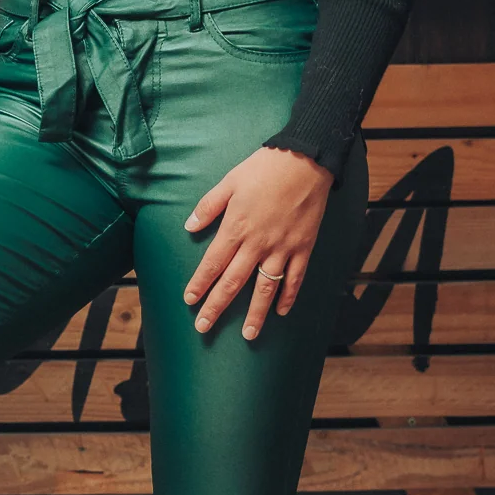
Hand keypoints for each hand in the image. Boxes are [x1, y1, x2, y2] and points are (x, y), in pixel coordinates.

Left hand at [183, 146, 332, 340]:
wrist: (306, 160)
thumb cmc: (264, 168)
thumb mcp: (229, 182)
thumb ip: (208, 207)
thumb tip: (189, 226)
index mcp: (236, 228)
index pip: (212, 264)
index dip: (199, 284)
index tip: (189, 301)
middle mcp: (257, 243)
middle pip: (233, 282)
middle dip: (216, 307)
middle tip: (204, 327)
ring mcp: (282, 248)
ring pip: (265, 288)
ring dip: (255, 313)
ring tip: (248, 335)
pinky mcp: (303, 247)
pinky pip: (295, 278)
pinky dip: (288, 297)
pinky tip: (281, 312)